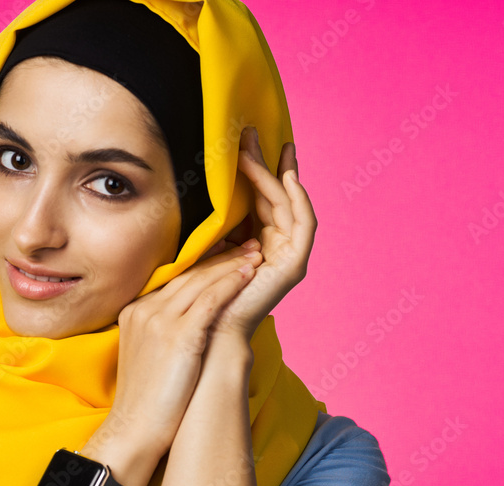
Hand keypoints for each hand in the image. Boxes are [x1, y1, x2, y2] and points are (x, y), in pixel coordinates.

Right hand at [108, 242, 262, 456]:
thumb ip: (162, 332)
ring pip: (202, 282)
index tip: (225, 250)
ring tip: (256, 253)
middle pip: (189, 275)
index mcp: (135, 312)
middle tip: (248, 243)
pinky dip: (231, 284)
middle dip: (221, 257)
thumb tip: (192, 325)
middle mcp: (144, 310)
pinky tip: (249, 273)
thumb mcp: (148, 355)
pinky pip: (210, 300)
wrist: (135, 428)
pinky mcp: (178, 336)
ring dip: (232, 264)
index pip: (175, 279)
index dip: (203, 263)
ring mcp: (159, 321)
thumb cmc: (147, 400)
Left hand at [202, 127, 317, 343]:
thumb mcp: (203, 249)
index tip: (246, 143)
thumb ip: (211, 226)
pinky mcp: (295, 266)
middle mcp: (275, 249)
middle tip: (252, 133)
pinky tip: (289, 177)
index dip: (256, 170)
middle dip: (264, 163)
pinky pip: (305, 225)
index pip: (259, 199)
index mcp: (255, 244)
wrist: (204, 334)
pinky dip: (300, 199)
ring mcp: (288, 257)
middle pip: (275, 196)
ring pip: (287, 204)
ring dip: (275, 173)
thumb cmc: (198, 298)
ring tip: (262, 147)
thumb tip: (200, 196)